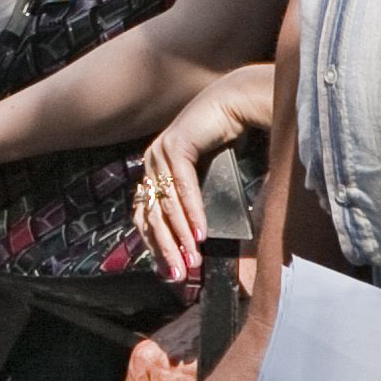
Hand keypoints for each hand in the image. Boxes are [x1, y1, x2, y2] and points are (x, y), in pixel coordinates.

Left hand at [135, 82, 255, 282]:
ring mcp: (159, 153)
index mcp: (153, 171)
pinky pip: (182, 188)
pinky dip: (192, 213)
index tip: (171, 271)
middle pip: (151, 215)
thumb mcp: (205, 178)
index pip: (146, 216)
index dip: (156, 244)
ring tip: (192, 260)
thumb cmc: (225, 143)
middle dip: (166, 248)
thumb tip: (199, 239)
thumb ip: (196, 203)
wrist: (235, 105)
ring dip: (181, 236)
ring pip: (166, 205)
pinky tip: (200, 234)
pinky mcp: (175, 146)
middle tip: (180, 275)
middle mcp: (150, 162)